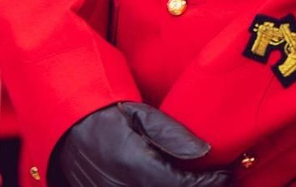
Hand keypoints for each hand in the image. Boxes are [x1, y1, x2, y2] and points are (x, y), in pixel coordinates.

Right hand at [50, 102, 232, 186]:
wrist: (68, 127)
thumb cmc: (105, 114)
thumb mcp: (140, 114)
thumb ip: (173, 135)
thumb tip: (205, 151)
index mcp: (135, 164)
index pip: (184, 184)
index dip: (211, 182)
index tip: (227, 173)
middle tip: (220, 180)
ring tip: (200, 181)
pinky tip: (175, 182)